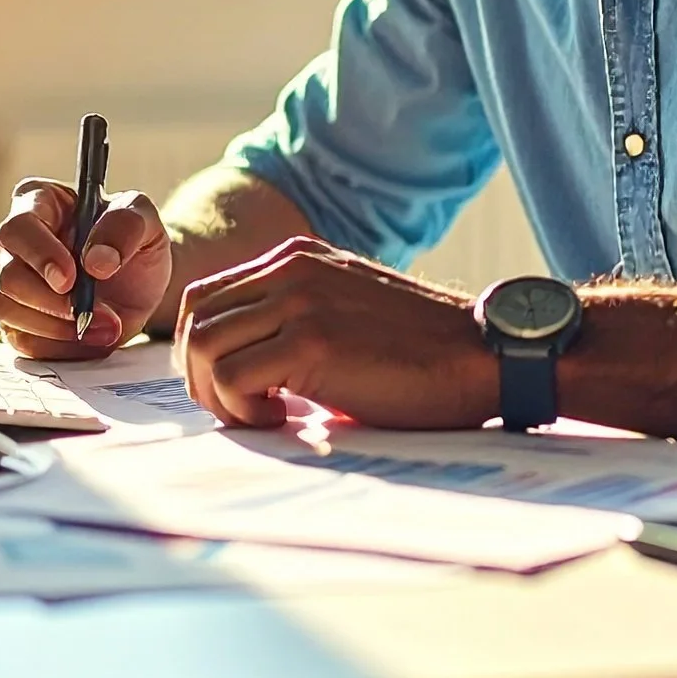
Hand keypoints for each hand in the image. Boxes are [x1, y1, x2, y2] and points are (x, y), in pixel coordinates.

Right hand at [0, 179, 171, 359]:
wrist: (141, 283)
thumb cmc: (134, 240)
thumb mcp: (144, 218)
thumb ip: (125, 226)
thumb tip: (97, 261)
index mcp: (38, 203)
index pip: (19, 227)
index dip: (40, 254)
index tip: (70, 279)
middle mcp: (14, 243)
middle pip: (7, 275)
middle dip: (51, 301)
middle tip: (91, 310)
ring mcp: (10, 283)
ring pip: (5, 309)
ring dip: (55, 326)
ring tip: (104, 325)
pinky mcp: (16, 320)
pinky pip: (21, 339)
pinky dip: (58, 344)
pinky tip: (92, 336)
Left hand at [176, 238, 496, 429]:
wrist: (480, 355)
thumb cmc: (419, 351)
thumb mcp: (345, 310)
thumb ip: (295, 319)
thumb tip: (240, 367)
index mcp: (296, 258)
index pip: (208, 297)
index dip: (206, 351)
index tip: (239, 389)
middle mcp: (291, 269)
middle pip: (196, 320)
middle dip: (202, 376)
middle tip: (245, 408)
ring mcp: (300, 301)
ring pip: (204, 347)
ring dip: (221, 396)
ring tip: (269, 414)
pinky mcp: (312, 342)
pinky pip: (233, 378)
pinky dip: (244, 410)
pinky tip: (288, 418)